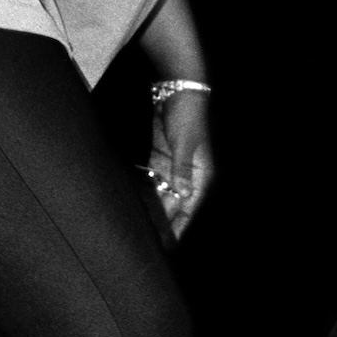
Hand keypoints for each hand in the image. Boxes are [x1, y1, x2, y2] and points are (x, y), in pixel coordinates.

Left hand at [148, 89, 214, 239]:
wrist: (178, 90)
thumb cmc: (186, 117)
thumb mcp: (183, 143)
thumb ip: (181, 170)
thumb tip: (184, 196)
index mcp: (201, 174)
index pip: (189, 207)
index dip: (179, 227)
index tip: (168, 247)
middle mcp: (189, 174)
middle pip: (176, 204)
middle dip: (164, 222)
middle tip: (149, 243)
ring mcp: (174, 166)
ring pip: (164, 194)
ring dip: (154, 208)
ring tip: (140, 229)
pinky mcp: (162, 157)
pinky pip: (153, 180)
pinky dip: (147, 190)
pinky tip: (135, 203)